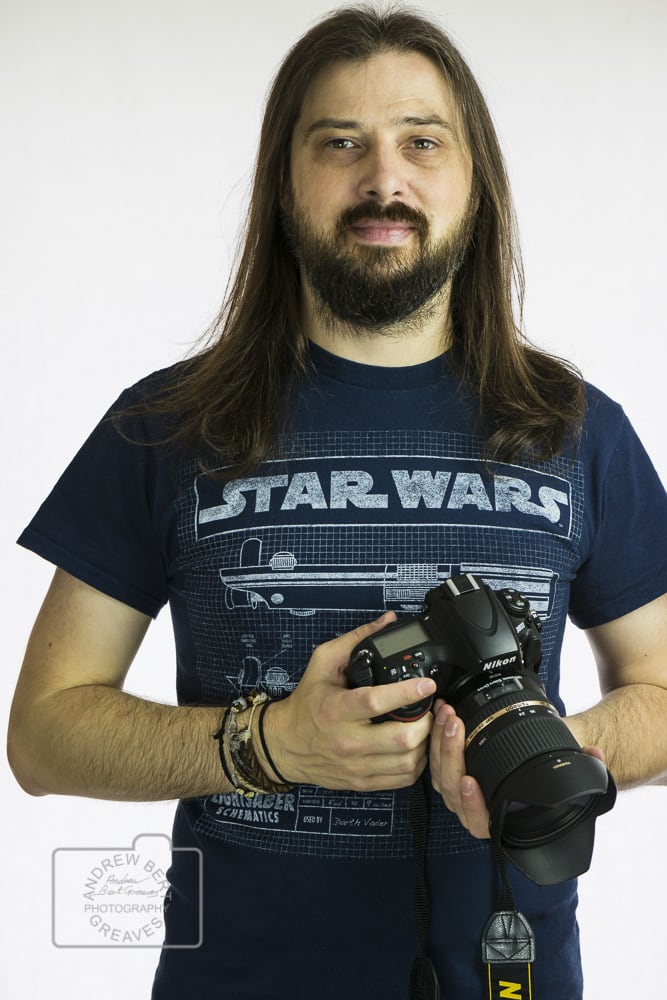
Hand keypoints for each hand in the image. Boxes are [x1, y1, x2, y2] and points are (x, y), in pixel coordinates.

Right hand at [264, 613, 435, 790]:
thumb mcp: (323, 663)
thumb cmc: (306, 703)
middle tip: (429, 708)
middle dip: (425, 722)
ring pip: (407, 762)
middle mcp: (347, 741)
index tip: (427, 683)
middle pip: (402, 739)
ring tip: (424, 726)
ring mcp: (356, 766)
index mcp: (336, 709)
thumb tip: (387, 621)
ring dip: (425, 743)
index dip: (407, 693)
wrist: (283, 745)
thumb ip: (356, 639)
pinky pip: (402, 779)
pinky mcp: (362, 782)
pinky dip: (416, 763)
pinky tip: (414, 747)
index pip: (377, 703)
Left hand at [430, 700, 607, 839]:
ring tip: (449, 713)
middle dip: (450, 755)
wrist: (545, 753)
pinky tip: (442, 713)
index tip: (469, 782)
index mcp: (502, 818)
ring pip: (439, 772)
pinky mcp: (450, 768)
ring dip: (440, 741)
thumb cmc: (552, 765)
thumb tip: (594, 757)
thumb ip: (587, 765)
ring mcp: (459, 789)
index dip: (471, 805)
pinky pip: (435, 758)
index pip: (480, 822)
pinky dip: (436, 735)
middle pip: (451, 790)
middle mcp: (476, 808)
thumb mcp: (570, 765)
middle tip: (455, 725)